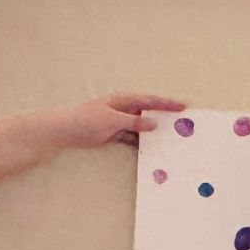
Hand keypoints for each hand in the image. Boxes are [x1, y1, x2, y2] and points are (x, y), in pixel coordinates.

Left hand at [60, 93, 186, 148]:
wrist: (66, 130)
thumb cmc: (88, 120)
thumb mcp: (114, 120)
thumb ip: (134, 123)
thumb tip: (154, 124)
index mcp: (125, 100)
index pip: (151, 101)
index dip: (167, 104)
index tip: (183, 106)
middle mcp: (124, 109)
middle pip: (148, 113)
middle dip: (164, 118)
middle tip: (182, 124)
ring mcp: (119, 122)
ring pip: (141, 127)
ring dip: (153, 133)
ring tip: (170, 139)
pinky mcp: (114, 134)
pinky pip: (132, 138)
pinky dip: (141, 143)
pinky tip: (151, 149)